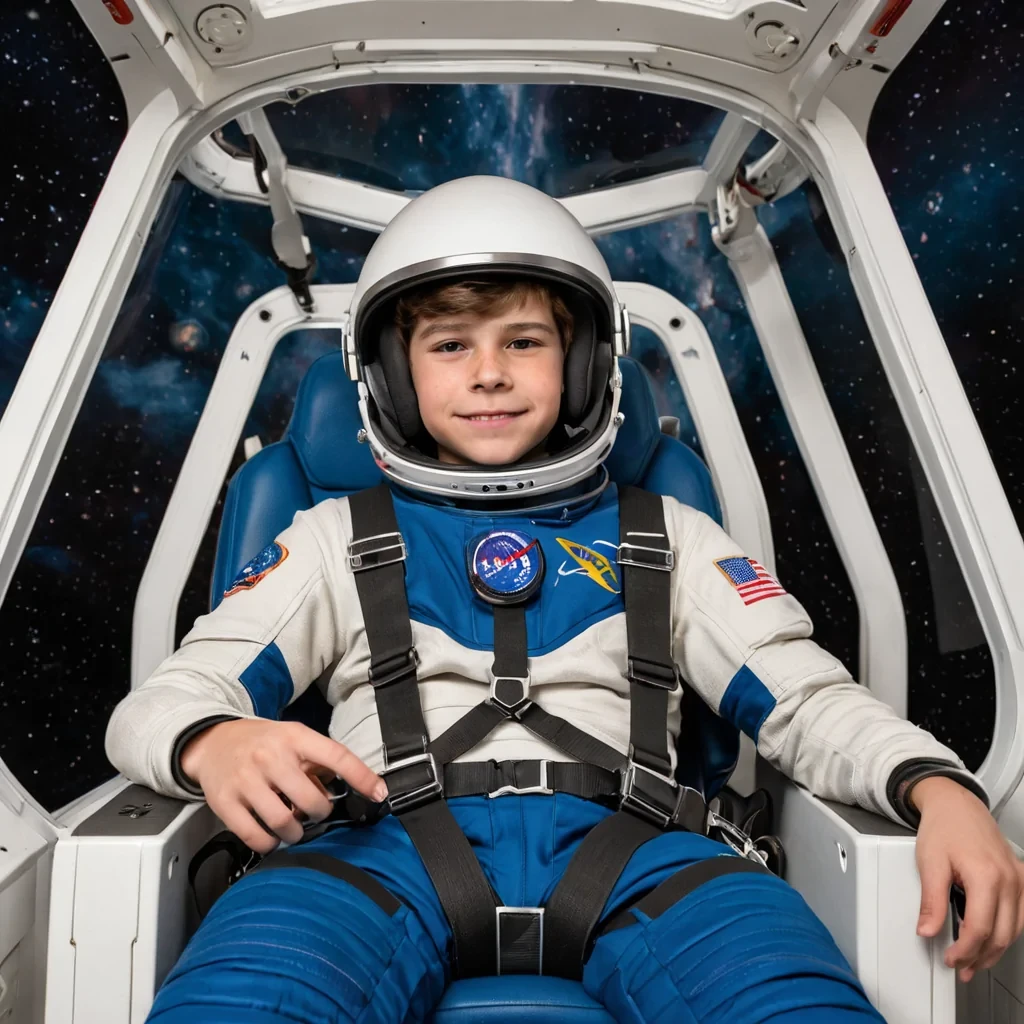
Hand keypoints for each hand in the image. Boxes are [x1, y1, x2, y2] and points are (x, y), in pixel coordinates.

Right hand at [180, 719, 387, 853]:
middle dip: (320, 813)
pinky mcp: (225, 803)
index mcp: (294, 737)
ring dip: (296, 833)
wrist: (213, 742)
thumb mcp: (293, 739)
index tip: (379, 793)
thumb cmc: (262, 743)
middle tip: (315, 812)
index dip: (361, 776)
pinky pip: (255, 836)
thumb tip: (344, 791)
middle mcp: (270, 757)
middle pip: (311, 800)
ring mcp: (245, 780)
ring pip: (284, 822)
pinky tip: (272, 836)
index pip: (336, 756)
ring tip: (294, 826)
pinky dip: (270, 844)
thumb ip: (318, 762)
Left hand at [912, 776, 1023, 980]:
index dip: (964, 950)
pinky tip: (991, 938)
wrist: (956, 804)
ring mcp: (1019, 879)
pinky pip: (1021, 914)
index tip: (950, 959)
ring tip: (974, 961)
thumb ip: (930, 900)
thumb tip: (927, 930)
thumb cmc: (943, 827)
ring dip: (995, 950)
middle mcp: (1009, 880)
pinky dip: (1006, 931)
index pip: (980, 929)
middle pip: (1001, 934)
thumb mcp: (929, 862)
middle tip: (961, 967)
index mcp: (986, 876)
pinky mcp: (1020, 877)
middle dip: (980, 957)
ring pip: (1014, 929)